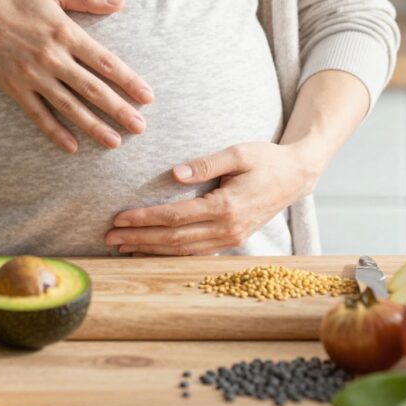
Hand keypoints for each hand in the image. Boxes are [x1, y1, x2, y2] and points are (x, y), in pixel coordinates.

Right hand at [0, 0, 153, 152]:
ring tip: (115, 142)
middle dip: (119, 110)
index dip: (128, 80)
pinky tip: (72, 147)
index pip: (104, 62)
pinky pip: (38, 115)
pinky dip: (55, 132)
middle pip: (92, 89)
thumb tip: (121, 3)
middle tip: (140, 127)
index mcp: (65, 33)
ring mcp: (33, 76)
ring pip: (69, 107)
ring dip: (93, 126)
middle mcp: (52, 57)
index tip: (147, 97)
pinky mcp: (15, 89)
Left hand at [105, 142, 319, 255]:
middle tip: (110, 237)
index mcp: (226, 206)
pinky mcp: (231, 239)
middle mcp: (227, 228)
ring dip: (151, 249)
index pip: (175, 216)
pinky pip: (195, 252)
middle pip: (174, 239)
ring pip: (182, 251)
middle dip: (139, 238)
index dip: (145, 219)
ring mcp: (230, 238)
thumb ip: (207, 163)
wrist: (296, 176)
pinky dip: (170, 253)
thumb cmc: (266, 159)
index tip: (119, 218)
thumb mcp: (239, 152)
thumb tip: (175, 174)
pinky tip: (151, 250)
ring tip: (122, 247)